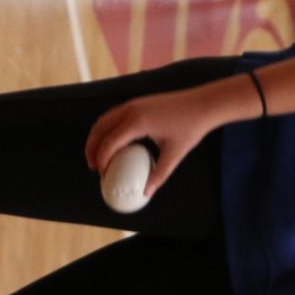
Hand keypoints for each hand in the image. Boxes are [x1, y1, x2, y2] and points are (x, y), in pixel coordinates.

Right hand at [84, 77, 254, 197]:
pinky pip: (113, 115)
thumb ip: (160, 174)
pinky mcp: (136, 102)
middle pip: (99, 129)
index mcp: (137, 122)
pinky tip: (113, 143)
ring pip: (103, 120)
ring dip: (97, 137)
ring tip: (99, 156)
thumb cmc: (191, 128)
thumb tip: (147, 192)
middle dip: (92, 148)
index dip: (102, 158)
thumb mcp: (175, 154)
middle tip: (94, 167)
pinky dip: (107, 129)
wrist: (202, 104)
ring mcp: (132, 104)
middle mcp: (130, 110)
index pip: (110, 142)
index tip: (102, 173)